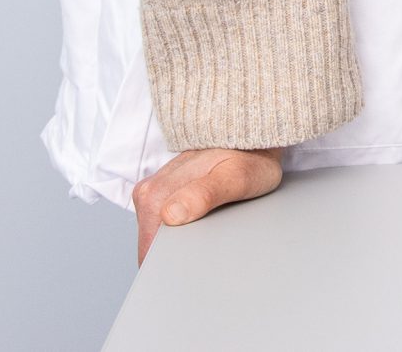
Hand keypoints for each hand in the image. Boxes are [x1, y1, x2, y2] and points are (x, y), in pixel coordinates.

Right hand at [131, 147, 282, 262]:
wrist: (252, 135)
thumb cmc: (249, 157)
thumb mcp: (237, 177)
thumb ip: (204, 194)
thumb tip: (170, 215)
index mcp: (157, 192)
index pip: (151, 249)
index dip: (172, 264)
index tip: (196, 267)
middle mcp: (149, 191)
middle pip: (153, 245)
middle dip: (176, 255)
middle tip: (211, 248)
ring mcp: (155, 192)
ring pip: (159, 237)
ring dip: (180, 243)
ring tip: (210, 232)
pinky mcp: (164, 194)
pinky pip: (165, 225)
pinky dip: (182, 232)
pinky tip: (203, 224)